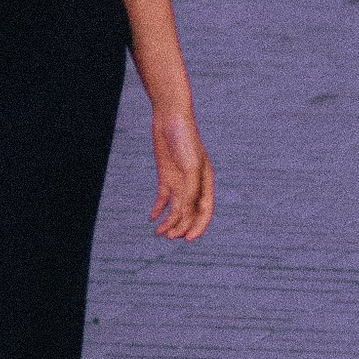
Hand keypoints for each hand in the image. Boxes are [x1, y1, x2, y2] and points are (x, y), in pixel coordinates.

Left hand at [149, 108, 213, 241]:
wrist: (170, 118)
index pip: (205, 211)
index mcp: (206, 182)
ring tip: (159, 233)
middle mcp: (194, 184)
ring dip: (169, 222)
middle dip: (181, 227)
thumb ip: (190, 190)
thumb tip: (185, 212)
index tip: (187, 239)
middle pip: (189, 213)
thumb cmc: (185, 139)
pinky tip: (152, 219)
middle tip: (169, 237)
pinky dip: (158, 209)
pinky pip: (163, 198)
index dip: (198, 227)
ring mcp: (180, 181)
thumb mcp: (190, 166)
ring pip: (176, 208)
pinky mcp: (166, 176)